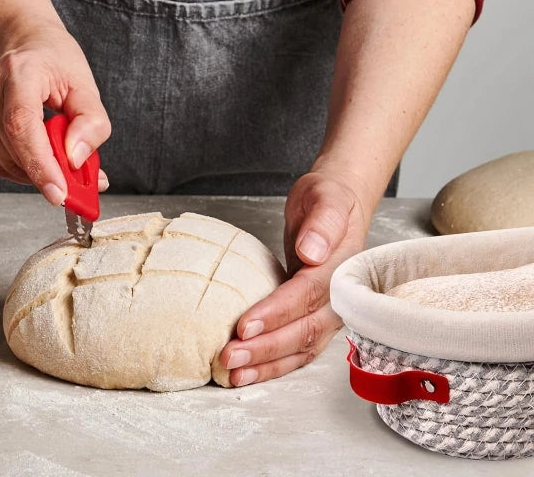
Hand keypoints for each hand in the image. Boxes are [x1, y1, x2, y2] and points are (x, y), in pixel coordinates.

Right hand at [0, 19, 110, 203]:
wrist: (25, 45)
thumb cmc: (56, 64)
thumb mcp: (86, 86)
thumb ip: (91, 123)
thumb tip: (76, 159)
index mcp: (19, 72)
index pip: (21, 124)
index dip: (39, 162)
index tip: (59, 193)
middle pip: (15, 148)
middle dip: (48, 172)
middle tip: (77, 180)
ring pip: (6, 162)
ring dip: (36, 171)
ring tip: (56, 154)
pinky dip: (19, 168)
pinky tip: (34, 153)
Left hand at [220, 169, 372, 384]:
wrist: (339, 204)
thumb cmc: (328, 199)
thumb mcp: (325, 197)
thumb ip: (322, 223)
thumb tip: (312, 251)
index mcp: (342, 268)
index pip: (306, 296)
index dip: (276, 313)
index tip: (245, 325)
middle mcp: (340, 297)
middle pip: (303, 331)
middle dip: (265, 348)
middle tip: (229, 357)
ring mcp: (330, 312)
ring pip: (301, 348)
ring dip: (267, 364)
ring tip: (233, 373)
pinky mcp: (316, 317)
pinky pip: (298, 348)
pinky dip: (274, 364)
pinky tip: (249, 371)